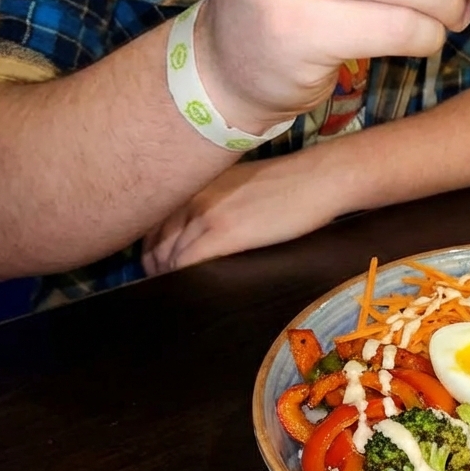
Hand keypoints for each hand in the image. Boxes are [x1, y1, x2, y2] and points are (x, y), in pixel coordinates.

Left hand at [141, 155, 328, 274]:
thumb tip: (200, 228)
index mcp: (195, 183)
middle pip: (155, 242)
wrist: (317, 179)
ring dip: (167, 277)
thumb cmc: (288, 182)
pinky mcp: (224, 234)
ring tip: (177, 292)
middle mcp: (193, 196)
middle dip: (155, 267)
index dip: (152, 249)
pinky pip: (186, 263)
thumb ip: (212, 200)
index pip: (154, 222)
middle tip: (164, 285)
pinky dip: (182, 279)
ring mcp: (206, 215)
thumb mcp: (239, 183)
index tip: (158, 265)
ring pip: (168, 256)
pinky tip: (190, 290)